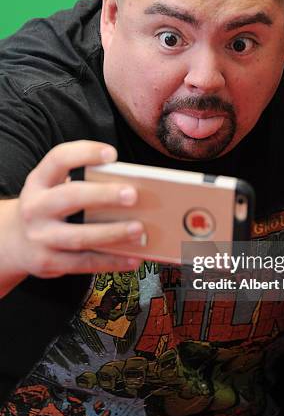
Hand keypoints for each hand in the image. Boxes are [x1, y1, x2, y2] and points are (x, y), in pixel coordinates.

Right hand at [2, 140, 143, 284]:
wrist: (13, 242)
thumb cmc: (49, 208)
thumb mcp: (53, 189)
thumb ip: (83, 185)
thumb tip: (129, 190)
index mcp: (39, 181)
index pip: (58, 159)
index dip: (85, 153)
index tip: (112, 154)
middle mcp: (35, 207)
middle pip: (71, 197)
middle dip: (103, 195)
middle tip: (133, 195)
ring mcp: (40, 237)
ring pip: (80, 236)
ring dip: (113, 233)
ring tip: (139, 229)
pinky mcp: (48, 263)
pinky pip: (84, 263)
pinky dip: (111, 261)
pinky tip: (134, 258)